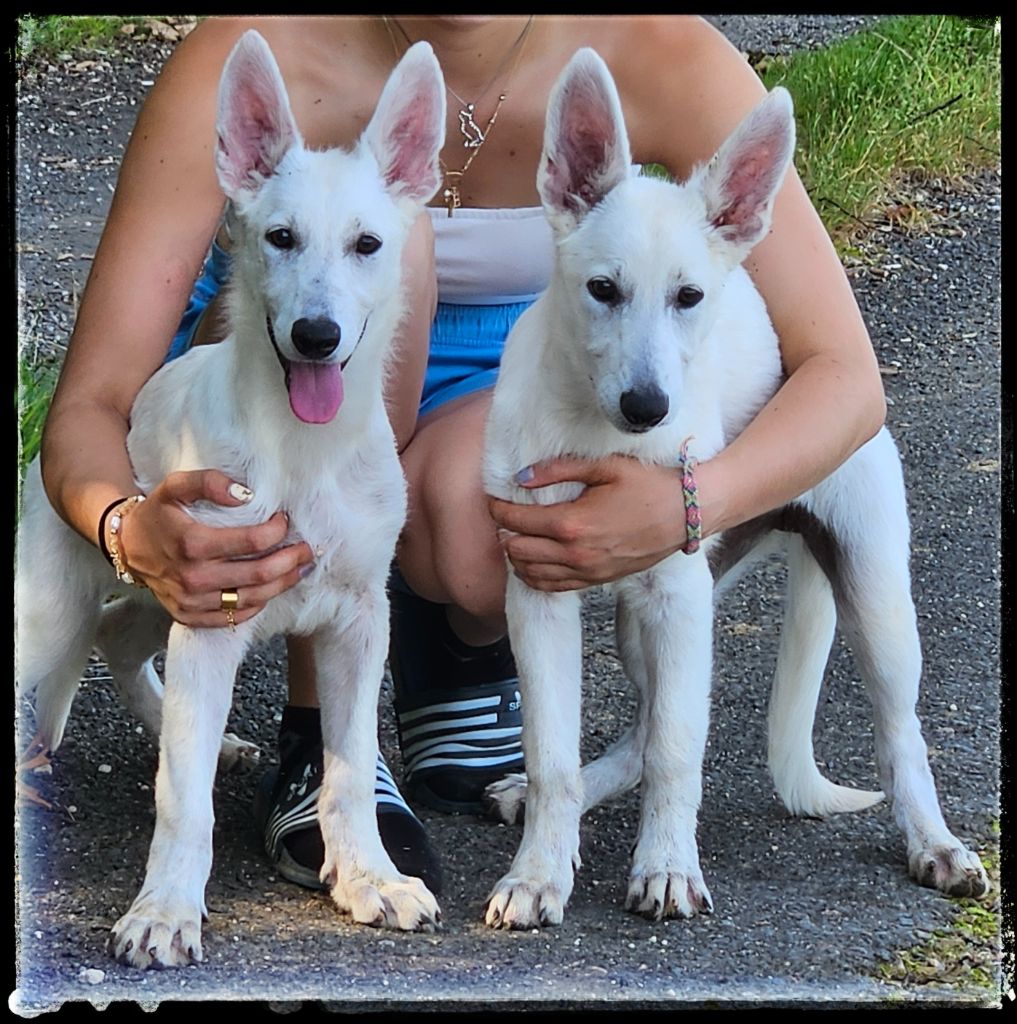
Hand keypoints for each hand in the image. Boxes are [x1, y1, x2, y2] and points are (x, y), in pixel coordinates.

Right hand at [116, 469, 313, 626]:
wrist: (126, 546)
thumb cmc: (157, 513)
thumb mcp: (174, 486)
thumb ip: (208, 482)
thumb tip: (245, 494)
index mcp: (192, 544)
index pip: (252, 542)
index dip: (276, 531)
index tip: (285, 520)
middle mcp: (193, 578)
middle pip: (259, 575)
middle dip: (290, 561)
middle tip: (307, 550)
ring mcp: (192, 602)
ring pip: (252, 599)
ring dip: (282, 584)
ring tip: (300, 569)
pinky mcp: (190, 617)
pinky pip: (234, 618)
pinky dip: (259, 604)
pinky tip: (272, 589)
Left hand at [487, 455, 687, 591]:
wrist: (687, 514)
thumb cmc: (649, 484)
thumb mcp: (604, 466)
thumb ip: (559, 469)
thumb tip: (521, 477)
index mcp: (572, 523)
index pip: (516, 521)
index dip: (498, 509)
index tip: (494, 498)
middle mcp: (575, 553)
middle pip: (516, 551)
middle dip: (504, 533)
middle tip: (505, 517)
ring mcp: (586, 571)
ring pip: (530, 574)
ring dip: (516, 557)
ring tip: (517, 536)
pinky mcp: (597, 581)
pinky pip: (553, 588)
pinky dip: (535, 577)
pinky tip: (533, 561)